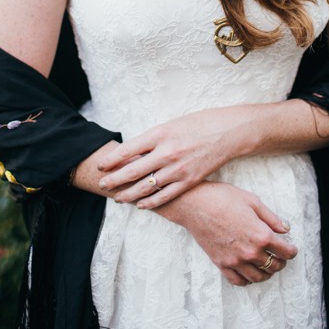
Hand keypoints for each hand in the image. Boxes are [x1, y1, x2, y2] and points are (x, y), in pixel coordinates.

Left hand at [97, 108, 252, 207]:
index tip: (101, 165)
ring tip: (117, 198)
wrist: (228, 132)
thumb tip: (132, 152)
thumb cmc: (198, 123)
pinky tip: (141, 205)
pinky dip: (150, 202)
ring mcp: (178, 169)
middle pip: (133, 170)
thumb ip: (152, 139)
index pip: (128, 149)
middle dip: (114, 179)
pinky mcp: (189, 181)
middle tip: (102, 185)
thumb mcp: (171, 124)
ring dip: (129, 194)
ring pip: (147, 187)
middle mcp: (167, 152)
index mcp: (160, 133)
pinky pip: (165, 196)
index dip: (111, 159)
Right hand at [161, 181, 297, 286]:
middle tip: (280, 255)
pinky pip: (238, 281)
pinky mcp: (221, 264)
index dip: (292, 250)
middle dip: (281, 261)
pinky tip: (248, 271)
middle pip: (274, 266)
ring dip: (266, 272)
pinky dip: (246, 279)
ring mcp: (235, 261)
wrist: (195, 204)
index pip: (286, 252)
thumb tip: (286, 228)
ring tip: (266, 264)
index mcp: (261, 235)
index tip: (291, 248)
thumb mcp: (252, 201)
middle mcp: (250, 252)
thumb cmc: (223, 198)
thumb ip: (271, 217)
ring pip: (258, 277)